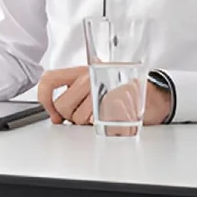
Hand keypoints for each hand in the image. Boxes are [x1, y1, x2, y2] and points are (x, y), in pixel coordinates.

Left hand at [35, 66, 172, 125]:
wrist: (151, 93)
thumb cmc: (120, 89)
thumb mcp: (96, 81)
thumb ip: (74, 90)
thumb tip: (54, 112)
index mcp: (82, 70)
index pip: (50, 79)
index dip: (45, 98)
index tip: (52, 113)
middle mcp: (90, 77)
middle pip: (63, 105)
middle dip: (69, 117)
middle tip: (82, 115)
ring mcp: (102, 90)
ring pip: (78, 118)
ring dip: (87, 123)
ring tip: (100, 115)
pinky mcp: (114, 105)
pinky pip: (96, 124)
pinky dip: (100, 126)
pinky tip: (108, 120)